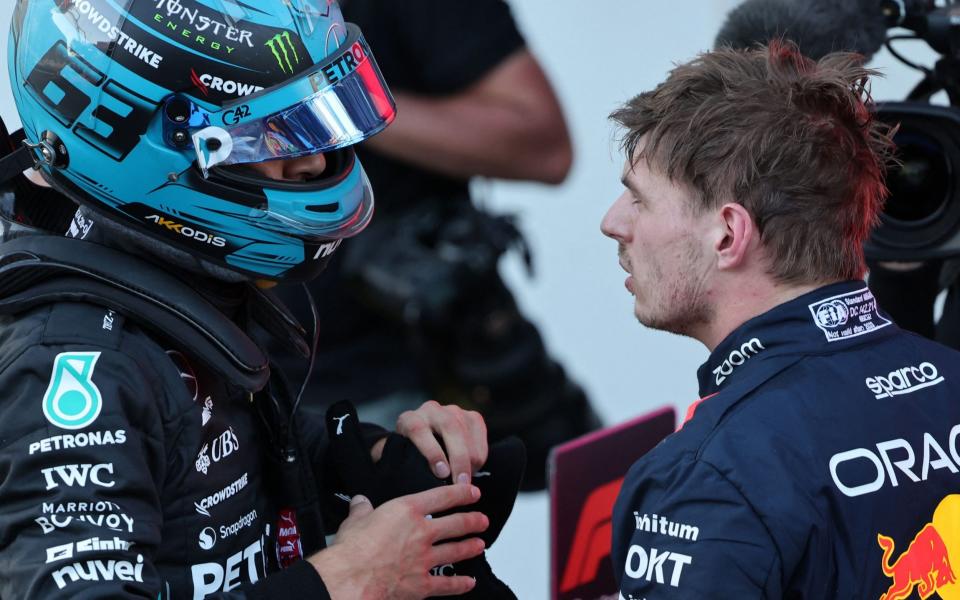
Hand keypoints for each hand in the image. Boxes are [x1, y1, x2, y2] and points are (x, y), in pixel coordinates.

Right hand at [310, 484, 488, 598]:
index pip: (442, 496)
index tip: (472, 492)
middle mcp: (421, 532)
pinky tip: (468, 582)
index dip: (462, 493)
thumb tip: (360, 502)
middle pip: (456, 524)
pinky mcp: (422, 584)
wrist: (351, 579)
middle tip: (482, 520)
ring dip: (470, 547)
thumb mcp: (355, 521)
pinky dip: (460, 584)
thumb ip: (362, 510)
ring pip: (456, 550)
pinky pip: (447, 584)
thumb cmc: (352, 550)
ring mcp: (425, 559)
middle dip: (473, 521)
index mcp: (407, 511)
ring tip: (480, 544)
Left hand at [396, 400, 487, 483]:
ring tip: (465, 482)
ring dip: (471, 462)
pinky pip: (481, 439)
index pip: (418, 429)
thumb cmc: (412, 458)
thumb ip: (412, 467)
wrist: (426, 443)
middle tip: (462, 483)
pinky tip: (471, 470)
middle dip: (459, 459)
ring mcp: (454, 411)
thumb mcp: (405, 462)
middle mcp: (431, 410)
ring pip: (468, 436)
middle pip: (450, 428)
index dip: (432, 452)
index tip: (442, 473)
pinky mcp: (473, 417)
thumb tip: (431, 486)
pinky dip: (479, 458)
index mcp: (409, 420)